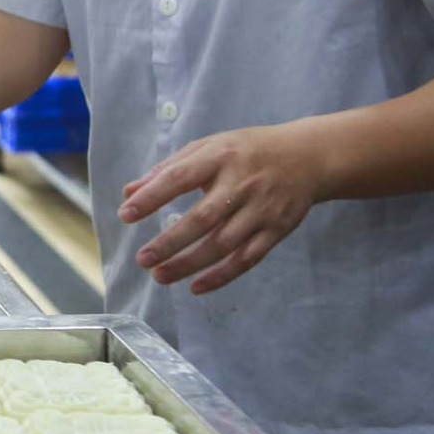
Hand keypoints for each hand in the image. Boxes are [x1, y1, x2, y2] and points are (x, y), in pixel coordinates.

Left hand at [117, 123, 323, 294]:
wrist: (308, 157)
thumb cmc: (247, 151)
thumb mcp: (208, 147)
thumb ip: (168, 169)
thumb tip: (129, 192)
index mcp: (219, 157)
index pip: (179, 177)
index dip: (151, 197)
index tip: (126, 214)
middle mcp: (241, 184)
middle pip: (202, 218)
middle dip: (169, 242)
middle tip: (142, 259)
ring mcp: (261, 209)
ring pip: (223, 244)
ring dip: (190, 264)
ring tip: (159, 275)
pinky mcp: (277, 230)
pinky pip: (247, 258)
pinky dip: (221, 276)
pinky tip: (196, 286)